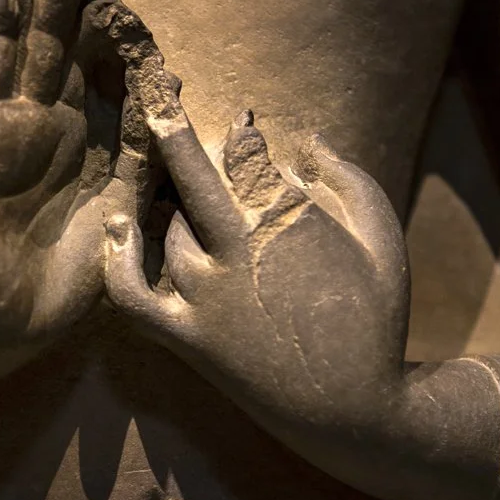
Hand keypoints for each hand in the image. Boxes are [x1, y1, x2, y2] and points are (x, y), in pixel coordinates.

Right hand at [0, 0, 162, 342]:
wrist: (4, 322)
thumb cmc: (70, 279)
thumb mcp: (120, 212)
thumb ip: (138, 152)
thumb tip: (168, 83)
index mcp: (86, 135)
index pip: (100, 66)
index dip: (111, 26)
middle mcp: (40, 119)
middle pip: (50, 41)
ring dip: (3, 1)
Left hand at [103, 74, 409, 435]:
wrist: (353, 409)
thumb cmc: (376, 318)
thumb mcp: (381, 236)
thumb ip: (347, 178)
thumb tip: (305, 138)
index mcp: (286, 221)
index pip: (245, 154)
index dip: (239, 132)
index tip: (240, 123)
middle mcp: (237, 250)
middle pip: (190, 173)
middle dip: (170, 122)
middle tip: (158, 89)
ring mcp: (205, 296)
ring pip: (170, 228)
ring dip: (170, 201)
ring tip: (172, 185)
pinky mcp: (186, 337)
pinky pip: (132, 294)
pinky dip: (118, 259)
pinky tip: (117, 226)